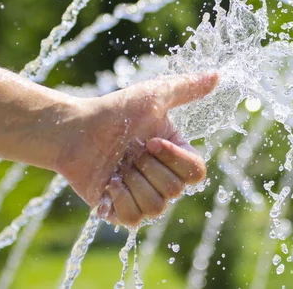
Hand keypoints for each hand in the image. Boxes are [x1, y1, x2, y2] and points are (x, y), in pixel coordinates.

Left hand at [54, 72, 218, 225]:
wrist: (75, 131)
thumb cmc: (114, 110)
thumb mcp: (153, 96)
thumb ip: (186, 88)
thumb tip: (217, 75)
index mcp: (175, 154)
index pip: (196, 172)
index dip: (175, 159)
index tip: (151, 141)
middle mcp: (163, 178)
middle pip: (175, 190)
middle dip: (148, 168)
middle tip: (130, 152)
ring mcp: (143, 196)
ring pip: (156, 207)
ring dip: (133, 183)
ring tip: (118, 168)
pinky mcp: (120, 212)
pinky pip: (132, 218)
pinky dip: (118, 199)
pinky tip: (108, 183)